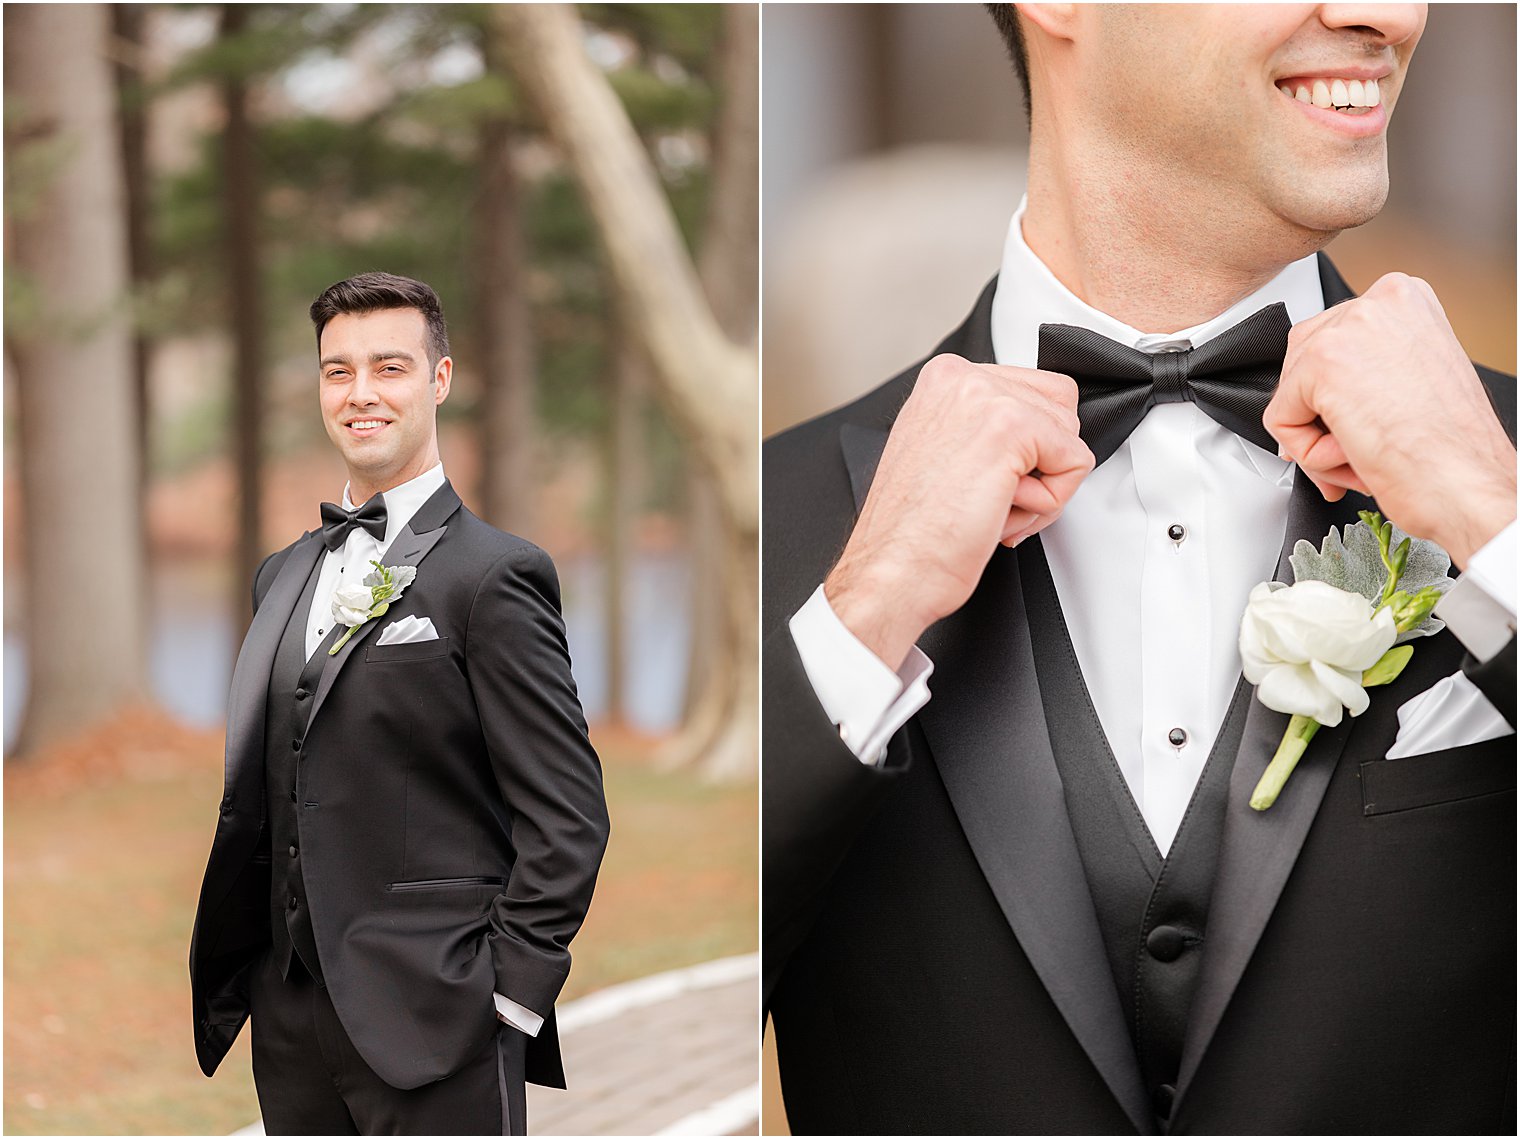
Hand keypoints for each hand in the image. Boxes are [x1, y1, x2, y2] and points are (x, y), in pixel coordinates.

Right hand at [825, 353, 1093, 669]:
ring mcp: (987, 398)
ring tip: (990, 508)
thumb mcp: (939, 451)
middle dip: (1040, 466)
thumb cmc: (911, 532)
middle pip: (1060, 410)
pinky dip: (1050, 503)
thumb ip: (981, 428)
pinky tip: (1000, 513)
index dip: (1028, 450)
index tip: (988, 480)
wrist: (893, 569)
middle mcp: (963, 378)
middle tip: (993, 500)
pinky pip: (1075, 462)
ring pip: (1070, 437)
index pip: (1035, 391)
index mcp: (945, 378)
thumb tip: (1036, 434)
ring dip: (1042, 488)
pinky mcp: (1012, 427)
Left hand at [1265, 273, 1516, 568]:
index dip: (1332, 396)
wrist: (1466, 484)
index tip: (1359, 421)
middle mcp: (1378, 302)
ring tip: (1363, 455)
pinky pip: (1279, 420)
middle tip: (1355, 450)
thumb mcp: (1412, 378)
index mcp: (1404, 300)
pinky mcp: (1321, 363)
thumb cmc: (1451, 449)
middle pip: (1301, 363)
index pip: (1330, 341)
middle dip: (1319, 418)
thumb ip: (1365, 369)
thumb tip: (1315, 396)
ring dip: (1317, 440)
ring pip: (1290, 395)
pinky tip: (1353, 456)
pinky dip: (1307, 454)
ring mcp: (1348, 328)